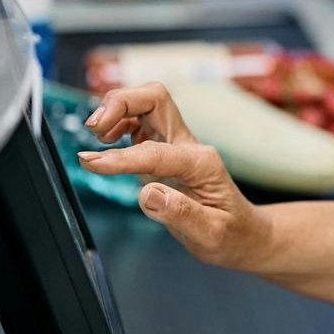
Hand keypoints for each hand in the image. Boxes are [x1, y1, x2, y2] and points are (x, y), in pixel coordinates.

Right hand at [76, 83, 271, 269]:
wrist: (243, 234)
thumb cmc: (231, 234)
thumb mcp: (211, 234)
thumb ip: (180, 213)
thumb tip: (147, 193)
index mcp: (201, 164)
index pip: (155, 152)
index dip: (121, 157)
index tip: (90, 162)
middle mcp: (188, 147)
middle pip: (155, 98)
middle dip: (121, 102)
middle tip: (93, 127)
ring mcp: (175, 146)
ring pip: (145, 104)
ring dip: (116, 109)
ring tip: (96, 134)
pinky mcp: (163, 152)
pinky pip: (138, 123)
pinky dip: (117, 123)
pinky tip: (106, 142)